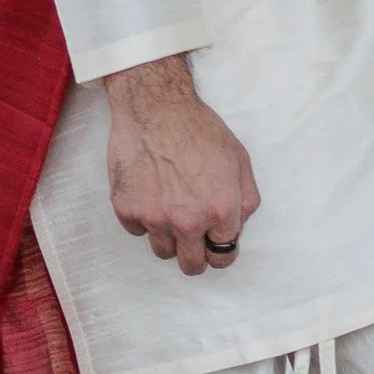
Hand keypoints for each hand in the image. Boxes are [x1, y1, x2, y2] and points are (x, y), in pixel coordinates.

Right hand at [104, 58, 260, 275]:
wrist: (156, 108)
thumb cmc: (199, 129)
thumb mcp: (239, 159)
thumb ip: (245, 199)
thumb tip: (237, 226)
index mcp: (220, 209)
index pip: (224, 256)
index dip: (221, 249)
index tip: (215, 243)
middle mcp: (188, 221)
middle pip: (191, 266)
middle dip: (196, 255)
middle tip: (193, 238)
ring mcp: (154, 218)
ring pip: (163, 252)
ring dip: (169, 236)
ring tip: (171, 206)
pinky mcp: (127, 210)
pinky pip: (137, 231)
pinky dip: (144, 217)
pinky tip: (150, 190)